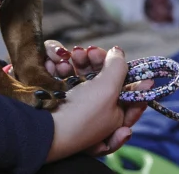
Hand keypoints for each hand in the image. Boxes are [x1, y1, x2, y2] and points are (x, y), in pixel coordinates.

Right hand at [44, 46, 151, 160]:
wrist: (44, 126)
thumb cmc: (82, 113)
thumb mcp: (108, 89)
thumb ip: (118, 67)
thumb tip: (118, 53)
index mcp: (117, 119)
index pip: (134, 99)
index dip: (133, 80)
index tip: (130, 64)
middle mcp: (101, 114)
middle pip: (107, 80)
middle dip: (99, 63)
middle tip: (91, 52)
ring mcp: (81, 106)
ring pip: (86, 75)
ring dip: (80, 62)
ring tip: (73, 55)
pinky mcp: (62, 97)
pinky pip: (68, 77)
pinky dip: (64, 68)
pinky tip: (59, 64)